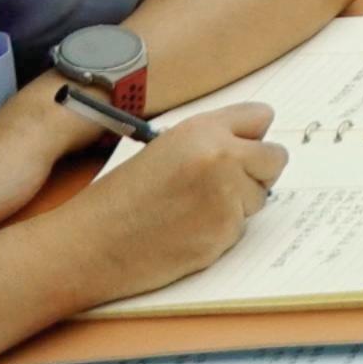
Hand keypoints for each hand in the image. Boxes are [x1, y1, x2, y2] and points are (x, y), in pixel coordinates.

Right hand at [64, 108, 285, 303]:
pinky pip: (240, 228)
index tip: (241, 146)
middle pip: (275, 158)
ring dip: (237, 204)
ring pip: (259, 197)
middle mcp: (221, 159)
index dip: (250, 135)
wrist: (87, 245)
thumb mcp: (163, 148)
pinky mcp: (223, 235)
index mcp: (203, 131)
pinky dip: (219, 231)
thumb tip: (255, 141)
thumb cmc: (119, 197)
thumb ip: (211, 139)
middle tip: (226, 183)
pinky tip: (184, 232)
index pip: (262, 117)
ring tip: (190, 210)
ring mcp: (225, 199)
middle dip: (256, 171)